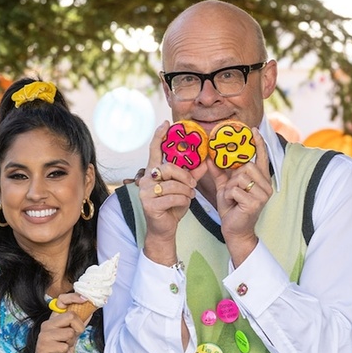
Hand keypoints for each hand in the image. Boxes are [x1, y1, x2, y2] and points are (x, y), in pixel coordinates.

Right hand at [28, 292, 88, 352]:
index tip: (85, 299)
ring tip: (62, 347)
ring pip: (69, 332)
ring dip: (70, 342)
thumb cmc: (58, 352)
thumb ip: (79, 324)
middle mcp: (47, 324)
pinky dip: (65, 351)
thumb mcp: (72, 336)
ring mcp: (44, 334)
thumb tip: (91, 311)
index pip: (61, 300)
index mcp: (54, 319)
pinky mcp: (43, 346)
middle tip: (73, 337)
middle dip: (78, 328)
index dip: (74, 297)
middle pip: (71, 316)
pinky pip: (65, 346)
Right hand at [140, 121, 206, 263]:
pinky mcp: (149, 204)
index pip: (154, 150)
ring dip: (186, 192)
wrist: (164, 228)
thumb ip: (193, 174)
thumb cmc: (173, 206)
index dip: (159, 136)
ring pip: (174, 184)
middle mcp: (146, 179)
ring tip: (188, 196)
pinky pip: (174, 197)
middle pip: (169, 168)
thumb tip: (206, 161)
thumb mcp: (184, 188)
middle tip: (192, 184)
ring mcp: (145, 192)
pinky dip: (183, 201)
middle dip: (185, 176)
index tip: (166, 123)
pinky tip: (183, 204)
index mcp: (153, 172)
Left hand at [207, 128, 272, 265]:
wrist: (234, 230)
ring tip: (233, 199)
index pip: (262, 157)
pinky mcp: (256, 202)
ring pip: (240, 178)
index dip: (258, 143)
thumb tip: (209, 156)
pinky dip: (229, 197)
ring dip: (230, 188)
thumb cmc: (232, 208)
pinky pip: (235, 190)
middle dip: (233, 178)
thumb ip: (219, 171)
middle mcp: (266, 185)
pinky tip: (234, 205)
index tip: (253, 130)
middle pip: (245, 166)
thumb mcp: (225, 187)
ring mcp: (263, 194)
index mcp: (261, 179)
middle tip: (232, 191)